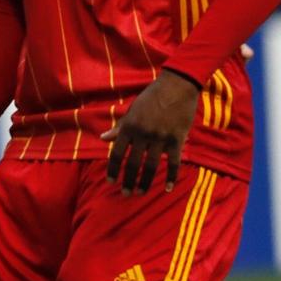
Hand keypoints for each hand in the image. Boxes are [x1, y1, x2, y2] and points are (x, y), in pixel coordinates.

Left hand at [102, 68, 198, 194]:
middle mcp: (143, 134)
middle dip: (128, 181)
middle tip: (126, 194)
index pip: (117, 152)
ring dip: (145, 182)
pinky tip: (167, 189)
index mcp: (129, 126)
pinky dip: (171, 177)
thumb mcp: (132, 110)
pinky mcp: (177, 140)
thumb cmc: (152, 97)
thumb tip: (103, 139)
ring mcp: (160, 138)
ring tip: (141, 193)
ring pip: (151, 166)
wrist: (177, 86)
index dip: (113, 169)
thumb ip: (120, 127)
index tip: (111, 182)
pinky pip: (174, 163)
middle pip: (133, 163)